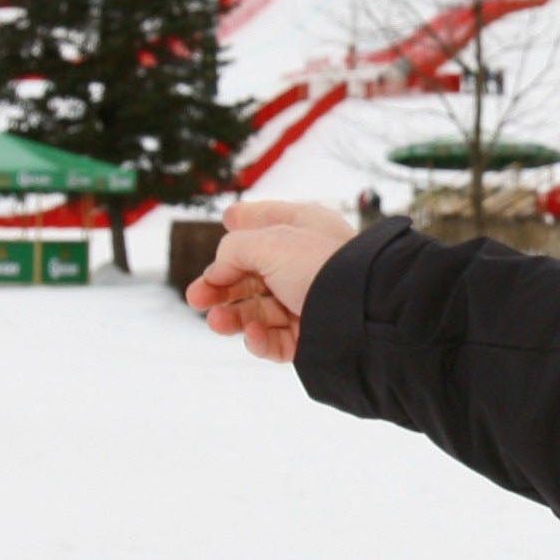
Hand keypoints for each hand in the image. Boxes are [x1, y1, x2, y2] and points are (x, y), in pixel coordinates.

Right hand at [185, 200, 357, 362]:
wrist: (364, 311)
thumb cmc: (321, 265)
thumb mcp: (268, 243)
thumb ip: (233, 250)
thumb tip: (217, 270)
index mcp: (304, 228)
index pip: (269, 219)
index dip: (245, 221)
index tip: (226, 221)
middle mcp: (306, 262)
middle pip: (253, 274)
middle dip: (220, 286)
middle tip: (195, 299)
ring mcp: (308, 300)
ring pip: (260, 311)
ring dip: (233, 317)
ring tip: (216, 322)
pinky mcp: (311, 336)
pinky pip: (277, 340)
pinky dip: (260, 339)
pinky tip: (253, 334)